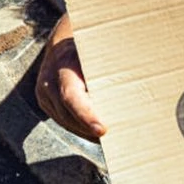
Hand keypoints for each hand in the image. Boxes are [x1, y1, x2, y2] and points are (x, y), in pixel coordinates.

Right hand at [34, 13, 106, 140]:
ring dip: (86, 132)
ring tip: (108, 138)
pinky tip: (95, 132)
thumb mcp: (96, 51)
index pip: (71, 97)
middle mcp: (48, 82)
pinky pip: (62, 120)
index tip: (103, 130)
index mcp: (62, 66)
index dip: (86, 115)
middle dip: (90, 129)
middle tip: (115, 139)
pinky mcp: (45, 103)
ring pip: (65, 121)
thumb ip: (109, 66)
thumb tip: (139, 76)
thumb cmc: (86, 46)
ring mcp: (44, 95)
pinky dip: (79, 127)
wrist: (62, 44)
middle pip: (68, 115)